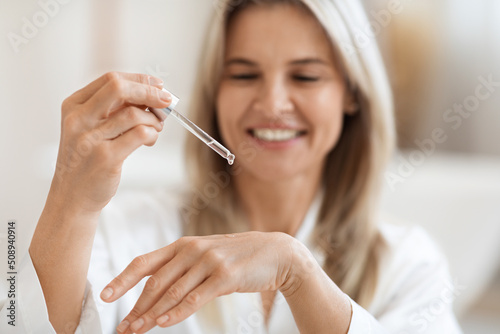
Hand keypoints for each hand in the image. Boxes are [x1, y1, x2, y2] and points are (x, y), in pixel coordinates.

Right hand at [50, 72, 170, 213]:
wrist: (72, 197)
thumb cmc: (86, 161)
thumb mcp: (90, 129)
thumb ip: (113, 110)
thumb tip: (151, 95)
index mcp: (74, 106)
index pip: (111, 79)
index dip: (139, 80)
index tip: (158, 86)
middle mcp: (79, 119)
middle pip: (120, 88)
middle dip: (150, 92)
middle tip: (167, 101)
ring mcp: (90, 138)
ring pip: (133, 113)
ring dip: (153, 119)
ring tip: (156, 128)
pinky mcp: (105, 157)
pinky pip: (139, 134)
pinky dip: (151, 134)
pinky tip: (150, 140)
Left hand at [100, 232, 306, 333]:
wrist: (275, 252)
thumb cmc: (238, 256)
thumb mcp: (207, 256)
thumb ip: (183, 268)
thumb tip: (156, 293)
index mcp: (184, 244)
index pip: (145, 262)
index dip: (123, 279)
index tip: (105, 295)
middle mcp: (192, 250)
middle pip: (155, 282)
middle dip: (136, 307)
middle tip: (123, 327)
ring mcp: (209, 261)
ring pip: (172, 292)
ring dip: (152, 314)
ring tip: (137, 330)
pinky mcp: (225, 276)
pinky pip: (196, 297)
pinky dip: (178, 312)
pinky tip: (165, 323)